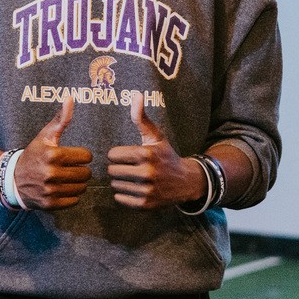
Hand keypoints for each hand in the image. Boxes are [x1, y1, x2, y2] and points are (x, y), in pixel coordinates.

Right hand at [14, 97, 91, 209]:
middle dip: (81, 170)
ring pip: (82, 188)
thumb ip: (61, 118)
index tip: (72, 156)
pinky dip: (71, 196)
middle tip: (70, 167)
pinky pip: (74, 201)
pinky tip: (61, 189)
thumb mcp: (45, 135)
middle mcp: (51, 173)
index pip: (86, 156)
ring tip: (66, 178)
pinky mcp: (50, 204)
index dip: (81, 155)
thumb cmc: (33, 154)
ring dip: (77, 183)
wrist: (12, 179)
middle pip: (86, 173)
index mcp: (53, 154)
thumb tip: (70, 98)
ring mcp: (50, 190)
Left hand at [107, 92, 205, 208]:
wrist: (186, 181)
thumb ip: (141, 117)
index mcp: (146, 153)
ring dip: (121, 181)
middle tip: (129, 167)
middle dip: (118, 168)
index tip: (126, 155)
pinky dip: (124, 194)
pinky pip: (120, 199)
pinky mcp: (145, 204)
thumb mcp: (155, 136)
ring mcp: (146, 190)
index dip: (117, 154)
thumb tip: (136, 94)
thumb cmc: (165, 155)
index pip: (112, 155)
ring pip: (115, 185)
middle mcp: (146, 173)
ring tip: (133, 177)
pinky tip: (135, 188)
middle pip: (112, 171)